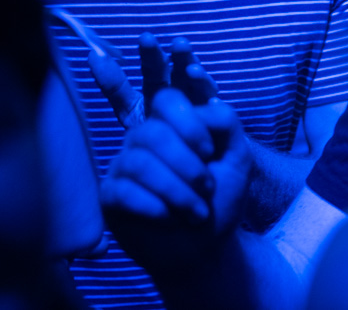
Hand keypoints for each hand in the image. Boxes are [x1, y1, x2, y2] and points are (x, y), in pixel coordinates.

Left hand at [88, 32, 218, 128]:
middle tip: (178, 44)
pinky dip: (213, 105)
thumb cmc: (153, 131)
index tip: (146, 38)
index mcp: (158, 83)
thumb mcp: (129, 110)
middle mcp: (180, 86)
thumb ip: (113, 85)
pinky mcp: (214, 117)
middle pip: (180, 66)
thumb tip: (92, 54)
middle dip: (180, 55)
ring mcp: (198, 100)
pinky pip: (214, 110)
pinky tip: (212, 102)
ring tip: (193, 71)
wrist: (175, 160)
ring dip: (199, 74)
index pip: (153, 63)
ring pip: (200, 82)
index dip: (150, 51)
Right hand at [101, 88, 251, 276]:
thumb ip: (226, 123)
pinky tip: (169, 218)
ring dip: (176, 191)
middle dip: (187, 166)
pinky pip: (123, 192)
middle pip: (152, 133)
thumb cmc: (219, 200)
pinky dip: (154, 206)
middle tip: (207, 188)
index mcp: (171, 125)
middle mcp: (142, 140)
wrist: (207, 247)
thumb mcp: (237, 158)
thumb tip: (204, 106)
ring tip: (196, 212)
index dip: (189, 124)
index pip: (167, 100)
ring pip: (138, 163)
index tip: (209, 153)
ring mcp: (123, 167)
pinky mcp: (110, 197)